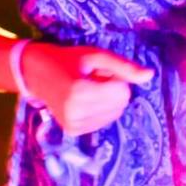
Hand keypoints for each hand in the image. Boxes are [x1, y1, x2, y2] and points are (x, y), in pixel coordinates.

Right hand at [21, 42, 151, 136]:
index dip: (114, 77)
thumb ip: (123, 67)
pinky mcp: (72, 129)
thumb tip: (150, 75)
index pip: (122, 91)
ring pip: (113, 114)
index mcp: (80, 91)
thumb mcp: (94, 55)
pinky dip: (98, 110)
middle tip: (91, 80)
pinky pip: (102, 121)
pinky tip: (82, 101)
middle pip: (119, 104)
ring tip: (86, 89)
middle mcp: (75, 111)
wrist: (34, 73)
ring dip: (106, 100)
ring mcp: (73, 123)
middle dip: (112, 90)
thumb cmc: (66, 59)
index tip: (96, 71)